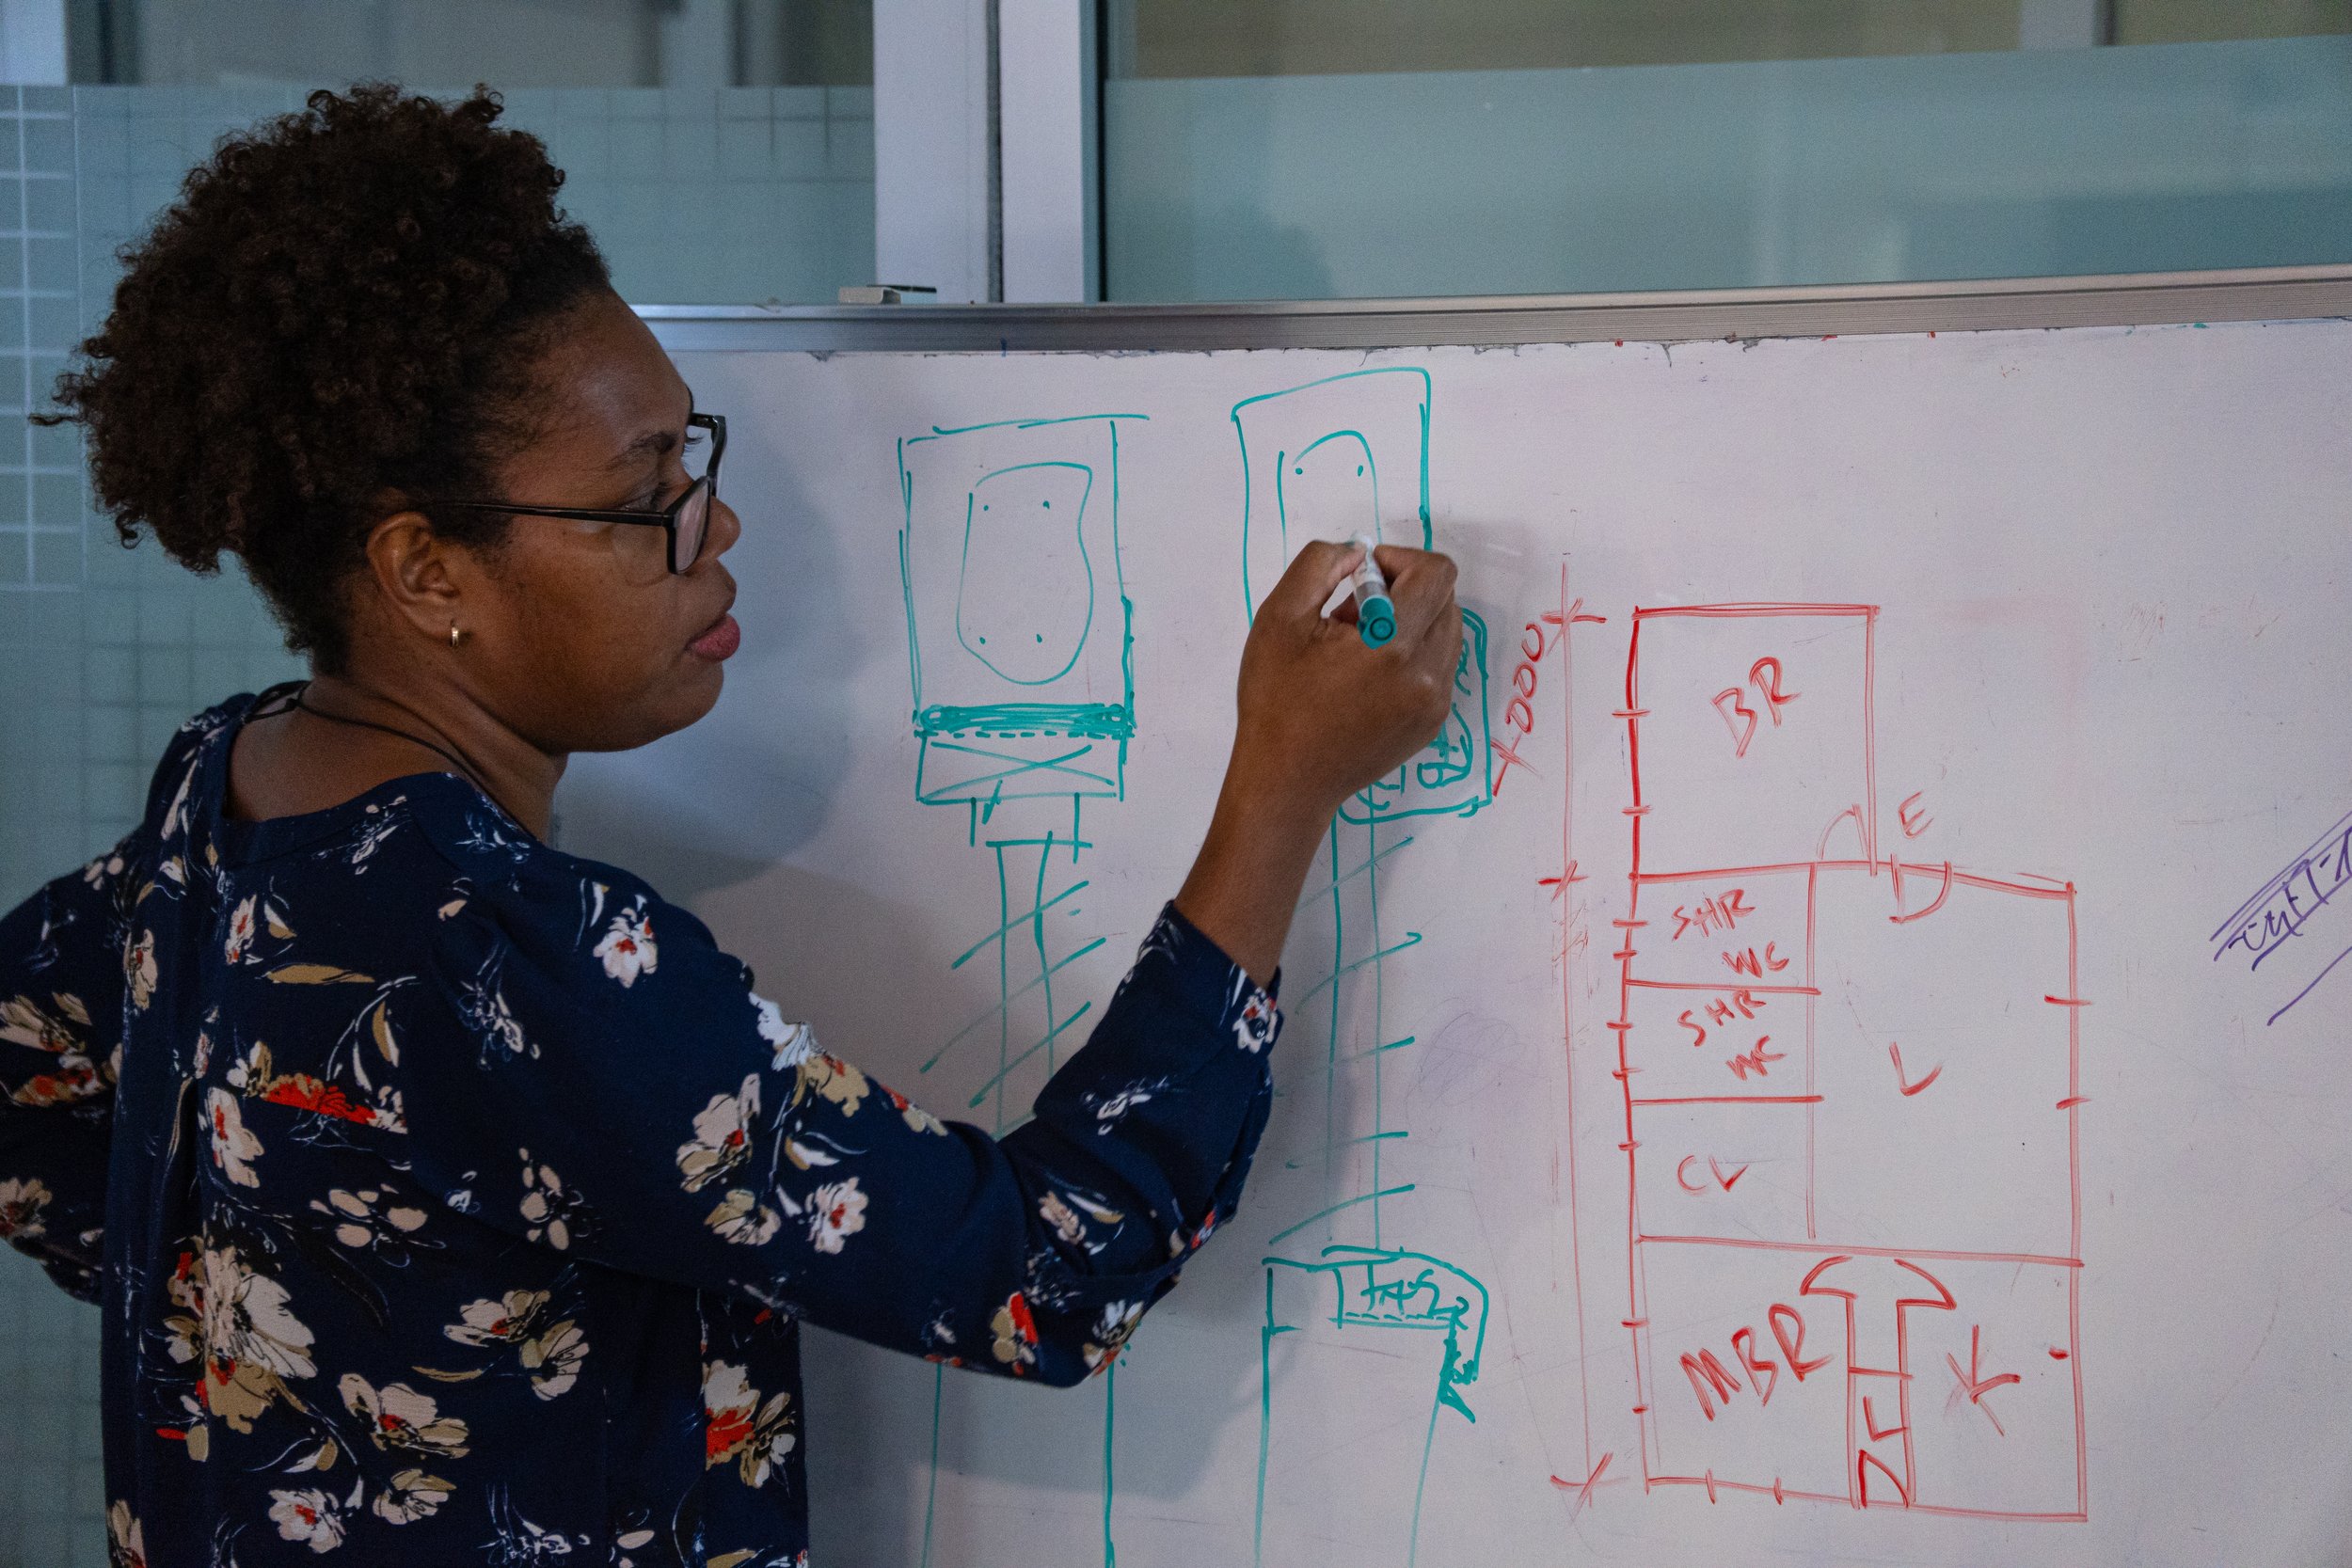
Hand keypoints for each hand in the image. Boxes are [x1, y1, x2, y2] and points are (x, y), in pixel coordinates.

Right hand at [1233, 540, 1462, 820]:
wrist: (1287, 782)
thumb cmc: (1276, 701)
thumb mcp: (1279, 617)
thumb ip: (1319, 564)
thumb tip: (1358, 553)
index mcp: (1392, 645)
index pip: (1437, 572)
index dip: (1399, 560)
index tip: (1361, 581)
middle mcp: (1427, 674)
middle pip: (1445, 599)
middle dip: (1402, 592)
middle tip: (1350, 617)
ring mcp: (1435, 702)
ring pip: (1446, 631)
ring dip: (1409, 623)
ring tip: (1359, 648)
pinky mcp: (1433, 723)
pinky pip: (1439, 666)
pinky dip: (1412, 655)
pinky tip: (1367, 677)